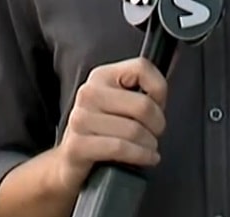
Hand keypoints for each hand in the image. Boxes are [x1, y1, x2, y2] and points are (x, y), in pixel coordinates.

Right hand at [54, 57, 167, 191]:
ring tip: (150, 147)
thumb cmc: (104, 130)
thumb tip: (160, 98)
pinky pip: (120, 148)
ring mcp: (80, 119)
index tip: (159, 105)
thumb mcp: (121, 103)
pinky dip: (141, 156)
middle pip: (142, 105)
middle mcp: (89, 93)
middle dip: (158, 124)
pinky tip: (147, 158)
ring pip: (134, 130)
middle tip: (156, 133)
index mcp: (102, 76)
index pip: (142, 68)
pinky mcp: (77, 146)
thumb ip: (141, 91)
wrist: (70, 161)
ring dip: (150, 144)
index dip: (159, 88)